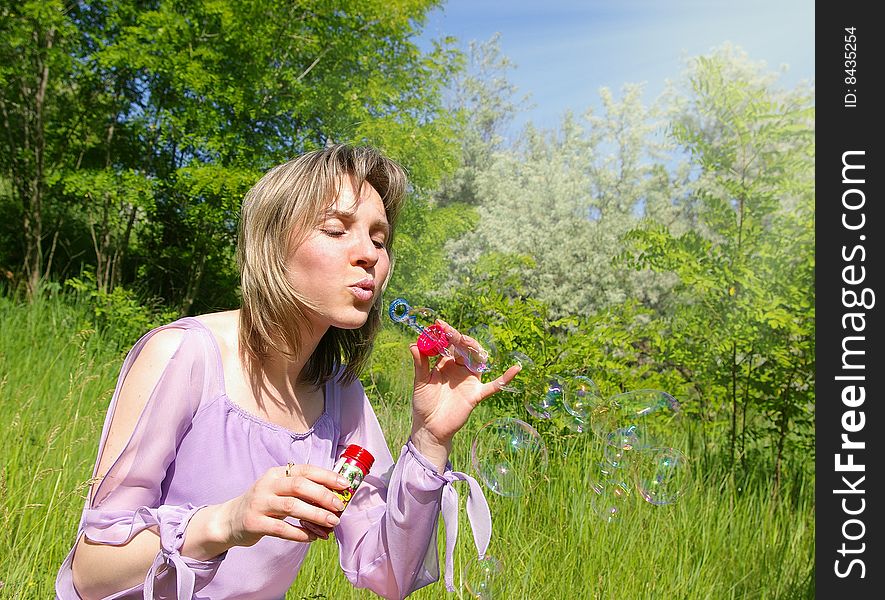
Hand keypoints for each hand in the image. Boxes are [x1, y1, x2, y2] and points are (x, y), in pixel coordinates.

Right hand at [210, 464, 348, 549]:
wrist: (230, 520)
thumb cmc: (264, 504)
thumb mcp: (279, 490)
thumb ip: (301, 490)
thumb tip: (335, 496)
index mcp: (277, 473)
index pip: (304, 470)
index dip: (326, 476)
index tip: (345, 484)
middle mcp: (267, 485)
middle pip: (299, 486)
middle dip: (323, 495)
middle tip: (339, 507)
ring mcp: (259, 504)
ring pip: (292, 507)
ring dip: (315, 515)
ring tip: (331, 523)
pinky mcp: (254, 523)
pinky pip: (281, 529)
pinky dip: (300, 533)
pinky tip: (312, 536)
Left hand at [409, 320, 520, 467]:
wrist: (429, 428)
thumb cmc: (424, 404)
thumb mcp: (420, 381)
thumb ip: (420, 364)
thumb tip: (414, 344)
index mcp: (445, 363)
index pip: (449, 344)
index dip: (445, 334)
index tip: (439, 324)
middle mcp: (460, 369)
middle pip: (465, 348)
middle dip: (458, 338)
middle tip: (448, 331)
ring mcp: (469, 381)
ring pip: (479, 360)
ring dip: (474, 349)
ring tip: (465, 341)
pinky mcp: (476, 394)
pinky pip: (494, 386)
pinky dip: (506, 378)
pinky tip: (516, 368)